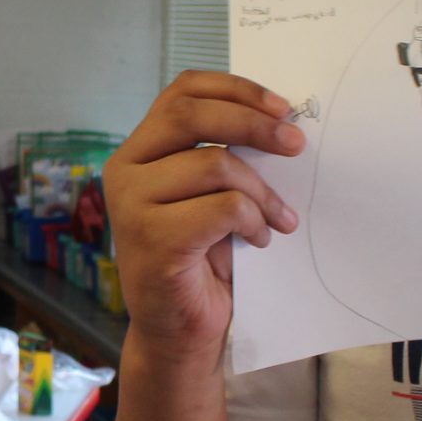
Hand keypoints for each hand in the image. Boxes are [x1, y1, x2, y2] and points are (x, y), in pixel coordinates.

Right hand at [102, 73, 303, 358]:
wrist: (179, 331)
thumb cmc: (201, 260)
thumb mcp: (210, 194)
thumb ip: (224, 154)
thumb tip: (280, 119)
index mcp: (139, 150)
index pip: (182, 92)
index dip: (235, 89)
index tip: (282, 105)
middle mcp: (125, 170)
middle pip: (191, 115)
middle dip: (253, 124)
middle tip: (296, 144)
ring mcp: (131, 204)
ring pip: (215, 164)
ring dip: (262, 192)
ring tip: (279, 218)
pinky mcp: (151, 239)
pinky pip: (222, 208)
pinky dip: (253, 221)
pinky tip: (259, 240)